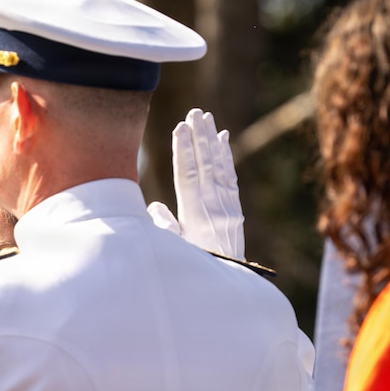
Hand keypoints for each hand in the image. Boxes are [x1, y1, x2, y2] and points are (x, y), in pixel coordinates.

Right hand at [146, 109, 244, 258]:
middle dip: (199, 136)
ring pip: (218, 165)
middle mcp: (213, 204)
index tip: (180, 127)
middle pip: (205, 164)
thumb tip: (155, 206)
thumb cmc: (195, 264)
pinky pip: (230, 175)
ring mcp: (226, 203)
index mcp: (195, 213)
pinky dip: (226, 154)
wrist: (228, 278)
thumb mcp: (176, 249)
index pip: (188, 175)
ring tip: (207, 117)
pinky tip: (223, 137)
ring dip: (212, 139)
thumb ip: (165, 227)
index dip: (183, 150)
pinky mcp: (234, 206)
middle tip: (195, 112)